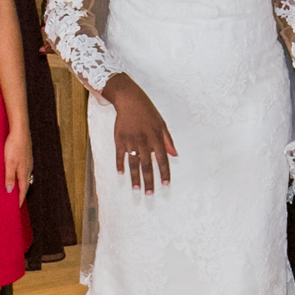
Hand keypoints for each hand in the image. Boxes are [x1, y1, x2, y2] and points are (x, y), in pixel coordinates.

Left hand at [3, 126, 33, 206]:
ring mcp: (28, 162)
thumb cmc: (14, 146)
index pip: (23, 190)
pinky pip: (25, 171)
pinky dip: (22, 177)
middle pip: (26, 185)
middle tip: (17, 201)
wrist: (20, 131)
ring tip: (16, 190)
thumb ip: (9, 177)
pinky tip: (18, 175)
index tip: (17, 207)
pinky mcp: (27, 157)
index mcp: (24, 172)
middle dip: (22, 194)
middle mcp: (28, 169)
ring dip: (22, 185)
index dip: (20, 199)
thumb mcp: (9, 162)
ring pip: (26, 177)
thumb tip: (9, 191)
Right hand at [102, 75, 175, 193]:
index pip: (162, 159)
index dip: (164, 172)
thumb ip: (168, 141)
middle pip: (147, 165)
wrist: (130, 100)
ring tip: (136, 189)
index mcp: (156, 138)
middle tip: (149, 194)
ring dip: (135, 177)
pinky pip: (119, 154)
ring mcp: (130, 140)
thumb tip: (175, 155)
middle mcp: (143, 141)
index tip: (165, 184)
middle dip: (149, 181)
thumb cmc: (148, 112)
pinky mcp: (119, 139)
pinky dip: (120, 164)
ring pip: (133, 163)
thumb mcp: (162, 124)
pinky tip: (121, 174)